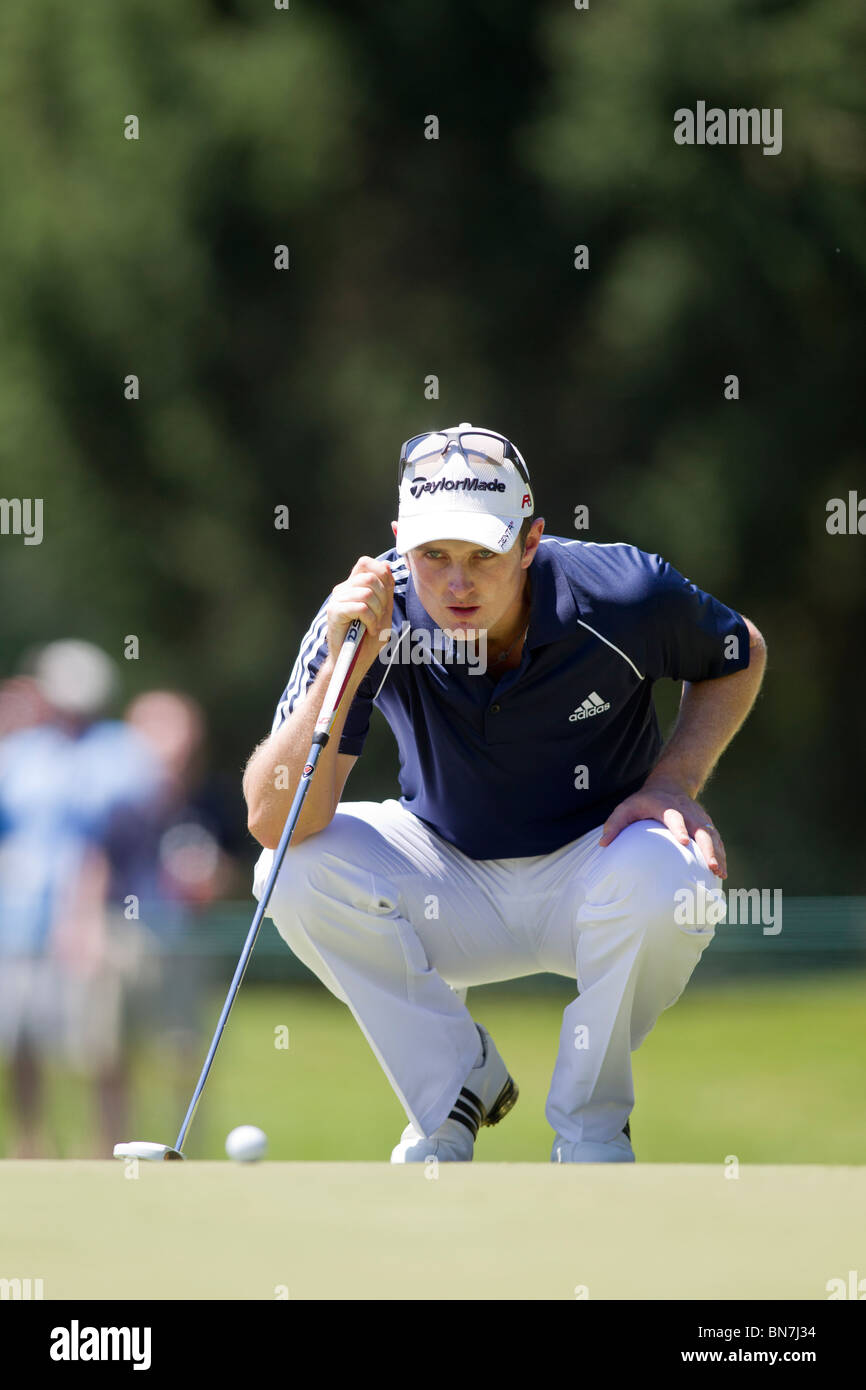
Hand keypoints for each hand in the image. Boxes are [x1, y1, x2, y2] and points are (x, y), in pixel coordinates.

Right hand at [326, 556, 394, 675]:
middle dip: (383, 598)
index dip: (381, 574)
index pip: (366, 563)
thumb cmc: (368, 638)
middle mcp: (343, 589)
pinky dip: (371, 620)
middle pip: (370, 578)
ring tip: (374, 625)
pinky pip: (360, 607)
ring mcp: (337, 599)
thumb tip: (386, 565)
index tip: (386, 596)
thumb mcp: (384, 610)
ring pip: (366, 593)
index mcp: (353, 585)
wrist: (354, 661)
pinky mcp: (334, 612)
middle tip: (380, 616)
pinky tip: (369, 629)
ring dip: (377, 612)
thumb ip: (386, 588)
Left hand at [598, 776, 726, 877]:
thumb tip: (602, 845)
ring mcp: (698, 818)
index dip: (679, 828)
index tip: (683, 841)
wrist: (670, 784)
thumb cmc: (644, 801)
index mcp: (666, 807)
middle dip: (707, 848)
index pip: (674, 817)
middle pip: (700, 829)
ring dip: (718, 854)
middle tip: (710, 867)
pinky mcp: (705, 824)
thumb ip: (614, 824)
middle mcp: (686, 812)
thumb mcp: (626, 807)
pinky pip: (716, 839)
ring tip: (720, 873)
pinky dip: (721, 854)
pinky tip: (722, 871)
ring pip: (712, 836)